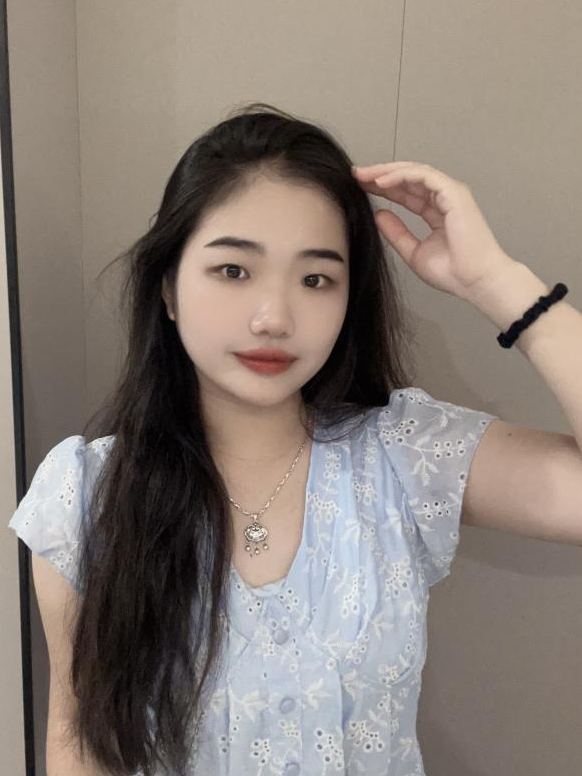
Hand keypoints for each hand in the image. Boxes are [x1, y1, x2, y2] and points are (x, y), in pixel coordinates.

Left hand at [352, 161, 514, 300]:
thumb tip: (379, 214)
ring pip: (414, 172)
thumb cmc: (453, 272)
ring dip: (387, 171)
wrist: (475, 282)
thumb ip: (397, 233)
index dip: (383, 186)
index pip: (406, 192)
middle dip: (380, 174)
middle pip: (408, 177)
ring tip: (364, 175)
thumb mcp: (413, 251)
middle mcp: (444, 197)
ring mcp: (450, 193)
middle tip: (356, 174)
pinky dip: (401, 176)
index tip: (360, 186)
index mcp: (436, 210)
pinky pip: (423, 177)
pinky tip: (381, 181)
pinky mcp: (454, 193)